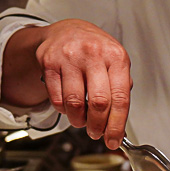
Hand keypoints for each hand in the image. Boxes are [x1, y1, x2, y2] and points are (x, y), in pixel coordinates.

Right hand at [35, 19, 131, 148]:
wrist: (68, 30)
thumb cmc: (95, 51)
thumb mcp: (115, 62)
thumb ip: (120, 89)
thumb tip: (118, 125)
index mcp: (116, 56)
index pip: (120, 98)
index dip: (116, 125)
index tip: (113, 140)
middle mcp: (93, 54)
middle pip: (98, 103)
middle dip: (97, 126)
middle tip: (96, 133)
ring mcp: (70, 57)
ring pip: (74, 103)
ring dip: (78, 120)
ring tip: (81, 120)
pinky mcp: (49, 62)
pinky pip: (57, 99)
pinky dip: (63, 110)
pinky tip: (68, 105)